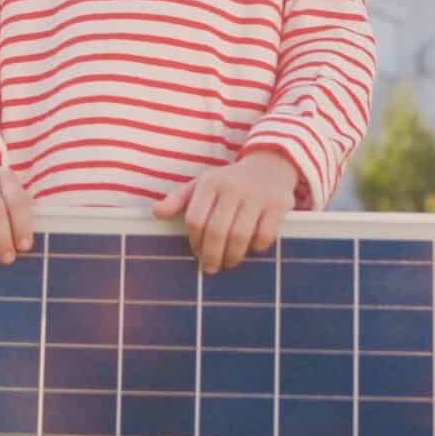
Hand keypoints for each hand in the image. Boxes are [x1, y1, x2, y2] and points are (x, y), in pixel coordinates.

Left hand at [153, 151, 298, 273]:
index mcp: (210, 182)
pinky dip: (256, 248)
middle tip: (211, 268)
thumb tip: (156, 213)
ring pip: (240, 237)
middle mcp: (233, 186)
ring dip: (232, 256)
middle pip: (216, 231)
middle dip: (212, 256)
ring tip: (229, 262)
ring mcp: (257, 194)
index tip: (197, 254)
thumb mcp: (202, 185)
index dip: (195, 242)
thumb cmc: (229, 183)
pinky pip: (264, 236)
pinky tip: (251, 249)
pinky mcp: (279, 203)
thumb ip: (178, 200)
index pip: (195, 220)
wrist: (269, 167)